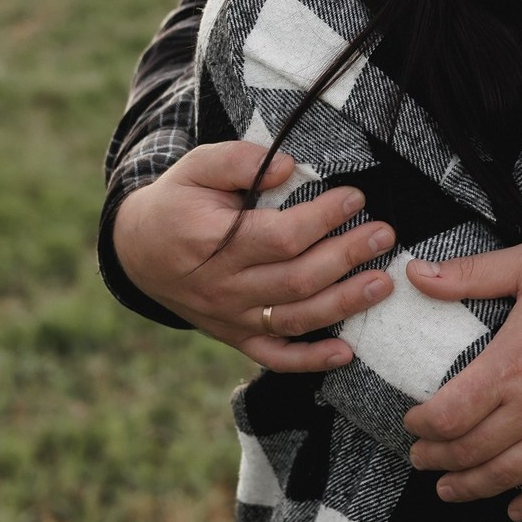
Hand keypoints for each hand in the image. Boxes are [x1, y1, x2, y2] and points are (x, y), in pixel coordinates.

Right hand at [112, 140, 396, 371]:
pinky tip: (345, 353)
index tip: (355, 198)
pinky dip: (309, 360)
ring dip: (343, 304)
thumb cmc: (178, 201)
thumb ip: (239, 161)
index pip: (279, 237)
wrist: (137, 251)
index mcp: (211, 243)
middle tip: (384, 235)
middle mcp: (222, 287)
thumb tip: (288, 167)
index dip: (322, 219)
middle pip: (296, 280)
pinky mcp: (234, 336)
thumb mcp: (196, 167)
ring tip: (382, 283)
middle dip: (346, 257)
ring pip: (294, 318)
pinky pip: (273, 355)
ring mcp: (229, 318)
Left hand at [402, 240, 521, 520]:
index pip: (448, 413)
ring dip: (470, 487)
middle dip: (437, 458)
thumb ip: (470, 274)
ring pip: (506, 476)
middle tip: (422, 457)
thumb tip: (416, 274)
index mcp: (513, 364)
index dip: (421, 425)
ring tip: (449, 487)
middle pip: (470, 450)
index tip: (412, 422)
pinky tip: (515, 509)